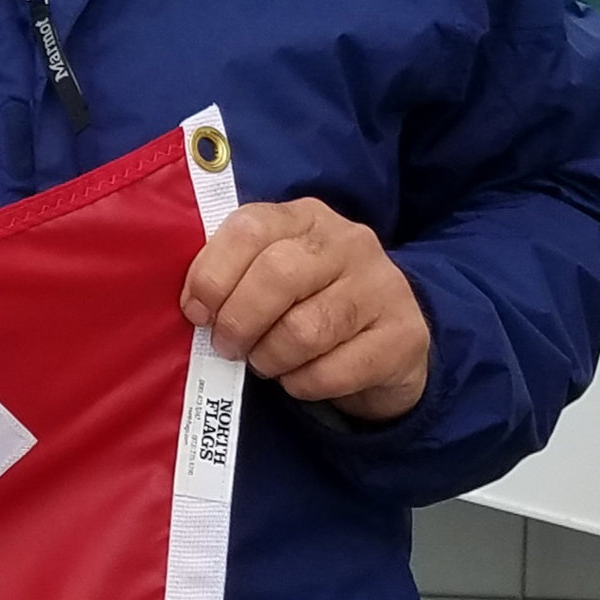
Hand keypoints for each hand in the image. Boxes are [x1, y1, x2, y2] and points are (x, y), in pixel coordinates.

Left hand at [181, 197, 430, 421]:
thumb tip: (194, 306)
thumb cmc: (310, 303)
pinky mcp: (405, 335)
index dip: (212, 274)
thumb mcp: (273, 273)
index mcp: (305, 215)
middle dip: (238, 320)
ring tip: (264, 362)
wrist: (389, 341)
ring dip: (270, 357)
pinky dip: (302, 384)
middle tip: (227, 346)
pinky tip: (297, 380)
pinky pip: (335, 370)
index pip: (249, 228)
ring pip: (305, 329)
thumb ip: (235, 274)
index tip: (196, 311)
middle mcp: (349, 241)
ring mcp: (383, 286)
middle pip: (276, 276)